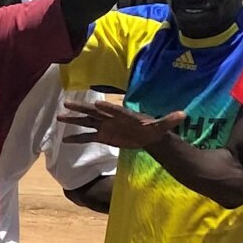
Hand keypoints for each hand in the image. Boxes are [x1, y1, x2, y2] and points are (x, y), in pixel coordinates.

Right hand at [58, 91, 185, 155]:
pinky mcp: (103, 136)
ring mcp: (105, 126)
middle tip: (67, 103)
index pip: (115, 110)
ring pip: (87, 121)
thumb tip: (183, 114)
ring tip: (59, 116)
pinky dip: (77, 138)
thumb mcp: (163, 126)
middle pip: (94, 111)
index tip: (98, 104)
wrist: (148, 136)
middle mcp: (111, 117)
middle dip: (81, 107)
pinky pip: (87, 137)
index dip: (107, 107)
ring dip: (73, 119)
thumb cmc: (154, 129)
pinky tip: (64, 139)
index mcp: (124, 114)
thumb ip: (170, 120)